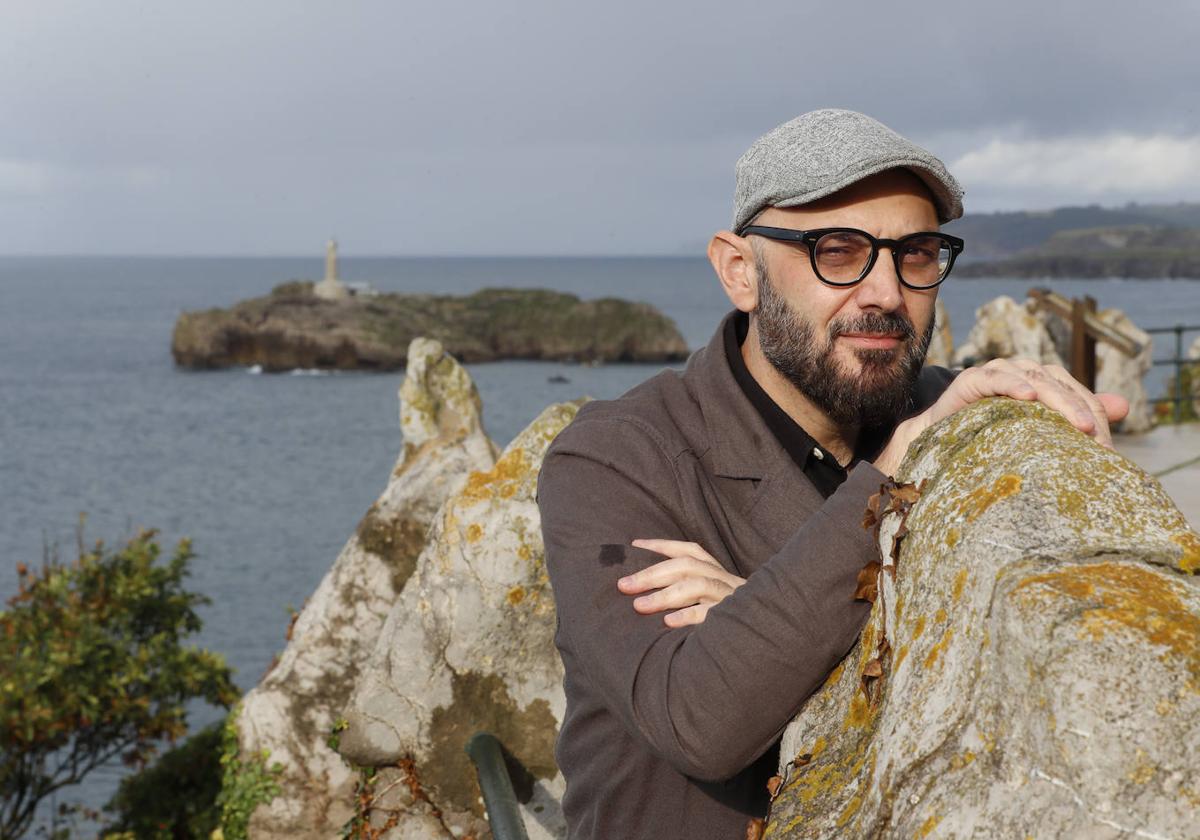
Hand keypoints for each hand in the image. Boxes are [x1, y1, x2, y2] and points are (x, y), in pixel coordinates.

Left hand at [618, 539, 745, 627]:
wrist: (772, 635)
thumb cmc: (735, 619)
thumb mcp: (715, 598)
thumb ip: (689, 592)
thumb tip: (647, 594)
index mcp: (717, 572)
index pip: (689, 550)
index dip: (662, 545)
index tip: (634, 546)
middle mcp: (724, 580)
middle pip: (686, 566)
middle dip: (652, 573)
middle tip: (624, 585)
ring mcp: (730, 598)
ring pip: (697, 586)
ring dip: (664, 594)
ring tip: (638, 606)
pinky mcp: (736, 620)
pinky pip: (711, 614)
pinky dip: (688, 615)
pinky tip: (667, 623)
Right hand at [873, 358, 1129, 475]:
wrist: (938, 438)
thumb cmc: (990, 434)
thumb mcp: (1037, 429)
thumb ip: (1076, 416)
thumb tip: (1124, 406)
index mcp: (1042, 381)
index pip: (1077, 392)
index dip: (1094, 414)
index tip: (1107, 449)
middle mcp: (1022, 371)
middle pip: (1059, 382)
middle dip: (1081, 408)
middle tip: (1096, 436)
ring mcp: (997, 372)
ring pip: (1033, 377)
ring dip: (1057, 398)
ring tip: (1076, 423)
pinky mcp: (971, 379)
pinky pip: (995, 377)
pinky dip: (1013, 383)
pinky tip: (1028, 396)